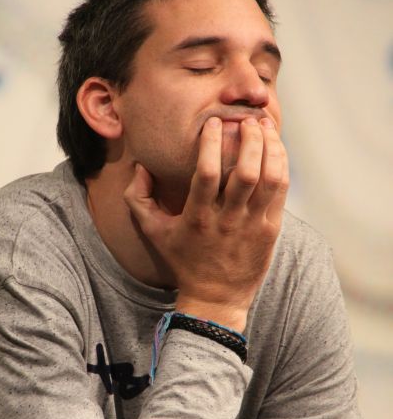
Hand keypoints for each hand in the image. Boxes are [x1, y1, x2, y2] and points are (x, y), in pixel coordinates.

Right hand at [124, 116, 287, 331]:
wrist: (216, 298)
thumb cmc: (184, 261)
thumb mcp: (154, 232)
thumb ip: (138, 199)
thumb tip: (140, 167)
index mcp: (197, 218)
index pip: (206, 173)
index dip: (211, 143)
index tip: (213, 123)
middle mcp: (226, 221)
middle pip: (245, 172)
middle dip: (249, 139)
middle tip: (247, 120)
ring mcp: (251, 226)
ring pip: (269, 179)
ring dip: (270, 147)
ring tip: (265, 126)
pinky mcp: (270, 230)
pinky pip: (280, 191)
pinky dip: (281, 165)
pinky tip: (275, 148)